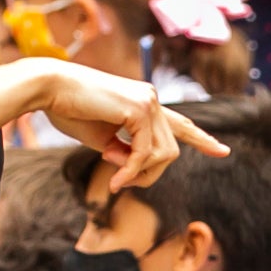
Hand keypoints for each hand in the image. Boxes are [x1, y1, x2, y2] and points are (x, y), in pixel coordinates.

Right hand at [32, 59, 228, 190]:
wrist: (48, 88)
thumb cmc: (68, 110)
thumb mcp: (101, 139)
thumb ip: (122, 152)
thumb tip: (134, 168)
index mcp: (144, 103)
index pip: (179, 124)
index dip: (201, 139)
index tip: (222, 151)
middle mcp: (151, 99)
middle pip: (171, 150)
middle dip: (150, 174)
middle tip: (120, 182)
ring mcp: (148, 101)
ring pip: (165, 154)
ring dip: (141, 175)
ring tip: (115, 179)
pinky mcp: (140, 108)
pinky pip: (146, 153)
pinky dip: (132, 172)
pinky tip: (115, 180)